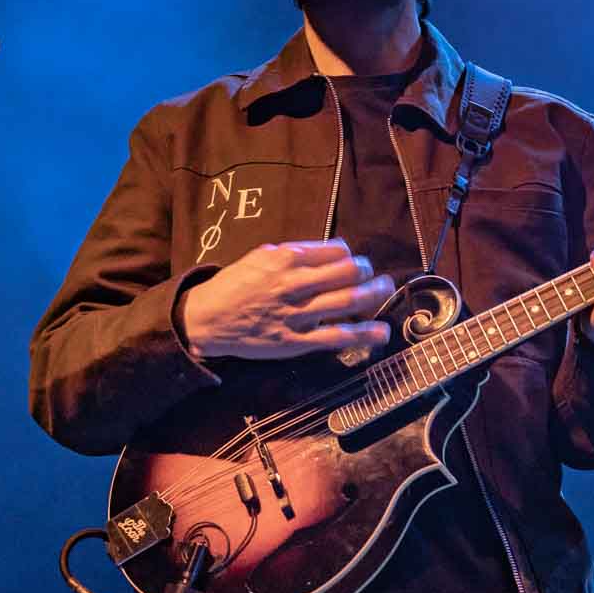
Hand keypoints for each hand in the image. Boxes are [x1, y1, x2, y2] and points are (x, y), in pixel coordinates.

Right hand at [179, 239, 392, 359]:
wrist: (207, 319)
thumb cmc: (235, 285)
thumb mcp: (261, 256)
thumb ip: (296, 253)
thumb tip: (332, 251)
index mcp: (286, 259)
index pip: (335, 251)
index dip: (349, 255)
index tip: (352, 261)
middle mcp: (294, 284)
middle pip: (348, 272)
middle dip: (368, 271)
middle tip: (374, 273)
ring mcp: (297, 314)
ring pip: (347, 301)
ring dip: (374, 294)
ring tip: (385, 288)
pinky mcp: (296, 341)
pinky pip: (336, 337)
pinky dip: (363, 334)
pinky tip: (381, 332)